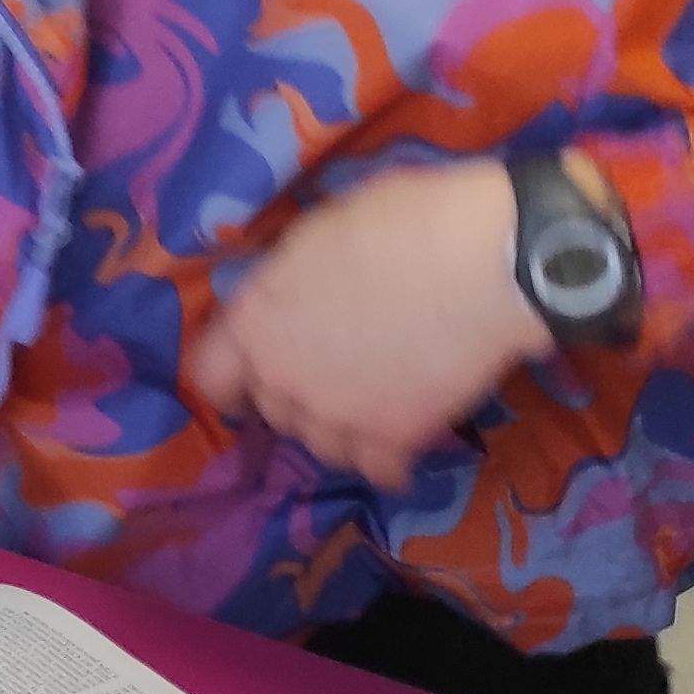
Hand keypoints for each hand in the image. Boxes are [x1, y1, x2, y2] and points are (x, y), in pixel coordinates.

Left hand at [188, 159, 554, 483]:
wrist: (484, 260)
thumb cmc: (404, 221)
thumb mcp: (319, 234)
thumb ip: (292, 280)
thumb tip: (295, 291)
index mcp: (256, 318)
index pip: (209, 374)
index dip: (230, 379)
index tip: (248, 381)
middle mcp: (282, 373)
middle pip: (273, 408)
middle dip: (295, 396)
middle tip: (332, 379)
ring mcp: (335, 411)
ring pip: (321, 445)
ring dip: (337, 432)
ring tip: (365, 411)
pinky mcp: (394, 436)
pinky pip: (378, 471)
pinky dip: (389, 466)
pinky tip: (401, 452)